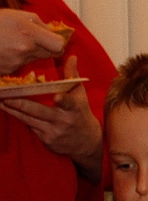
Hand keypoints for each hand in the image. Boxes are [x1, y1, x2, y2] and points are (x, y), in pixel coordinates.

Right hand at [0, 9, 65, 72]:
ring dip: (31, 53)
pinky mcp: (8, 70)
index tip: (54, 39)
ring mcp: (16, 62)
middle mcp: (25, 50)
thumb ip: (40, 24)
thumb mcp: (18, 15)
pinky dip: (17, 59)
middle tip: (38, 40)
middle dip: (48, 48)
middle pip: (50, 54)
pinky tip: (6, 50)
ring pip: (35, 59)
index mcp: (29, 33)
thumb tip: (54, 32)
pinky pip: (21, 65)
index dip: (59, 42)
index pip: (59, 45)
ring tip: (16, 42)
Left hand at [1, 59, 103, 176]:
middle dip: (21, 104)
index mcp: (74, 108)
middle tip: (6, 98)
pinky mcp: (47, 140)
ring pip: (29, 119)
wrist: (86, 143)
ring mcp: (54, 131)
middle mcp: (64, 120)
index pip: (69, 102)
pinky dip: (22, 119)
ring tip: (1, 103)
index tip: (57, 98)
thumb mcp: (80, 95)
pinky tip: (11, 112)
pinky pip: (30, 128)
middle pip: (38, 111)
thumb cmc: (81, 114)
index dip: (63, 100)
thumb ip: (73, 76)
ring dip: (14, 111)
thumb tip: (71, 56)